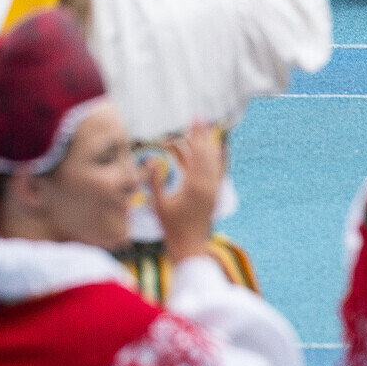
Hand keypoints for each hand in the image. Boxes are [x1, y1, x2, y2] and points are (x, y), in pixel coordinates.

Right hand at [148, 121, 226, 263]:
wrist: (190, 247)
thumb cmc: (172, 227)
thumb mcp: (159, 204)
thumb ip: (155, 181)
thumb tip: (151, 161)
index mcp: (194, 186)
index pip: (197, 154)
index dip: (195, 136)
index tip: (194, 121)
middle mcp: (208, 186)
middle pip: (207, 154)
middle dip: (202, 136)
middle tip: (199, 118)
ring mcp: (212, 191)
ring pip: (213, 163)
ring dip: (206, 146)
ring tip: (200, 132)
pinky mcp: (213, 196)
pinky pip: (216, 172)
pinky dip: (213, 160)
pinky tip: (211, 152)